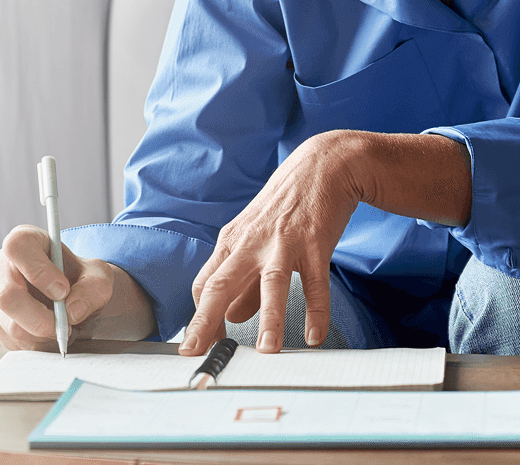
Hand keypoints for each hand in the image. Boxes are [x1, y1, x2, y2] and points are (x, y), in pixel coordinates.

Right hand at [0, 225, 154, 349]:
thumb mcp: (98, 277)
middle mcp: (0, 266)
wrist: (73, 296)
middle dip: (42, 319)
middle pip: (7, 297)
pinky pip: (13, 342)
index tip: (63, 290)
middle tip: (67, 324)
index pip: (18, 248)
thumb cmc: (80, 278)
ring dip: (45, 336)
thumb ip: (92, 289)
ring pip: (11, 326)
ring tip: (65, 328)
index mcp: (24, 240)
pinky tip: (52, 334)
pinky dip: (39, 345)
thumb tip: (72, 310)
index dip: (39, 271)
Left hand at [182, 131, 364, 355]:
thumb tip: (229, 317)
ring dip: (269, 319)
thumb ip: (243, 282)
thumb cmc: (286, 206)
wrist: (323, 165)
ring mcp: (283, 242)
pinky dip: (316, 311)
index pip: (204, 284)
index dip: (200, 316)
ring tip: (267, 352)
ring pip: (271, 283)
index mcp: (232, 242)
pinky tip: (314, 336)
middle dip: (206, 321)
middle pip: (221, 283)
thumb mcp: (256, 239)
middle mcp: (252, 243)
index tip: (199, 346)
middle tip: (196, 353)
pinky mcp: (315, 243)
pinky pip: (316, 282)